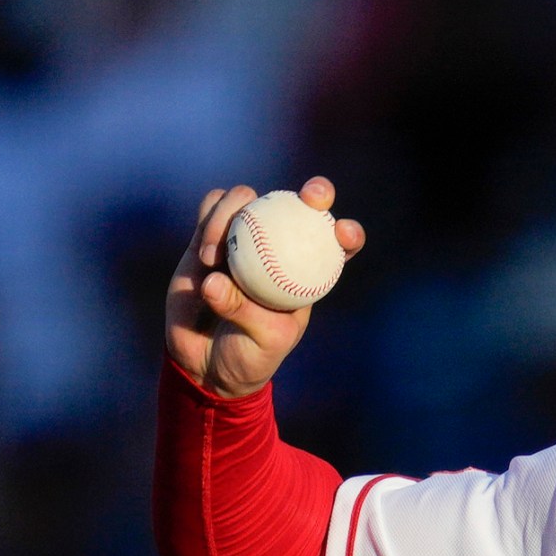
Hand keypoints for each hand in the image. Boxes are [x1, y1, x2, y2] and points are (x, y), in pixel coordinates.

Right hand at [162, 176, 366, 399]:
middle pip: (302, 207)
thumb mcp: (260, 341)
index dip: (349, 233)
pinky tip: (206, 254)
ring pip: (249, 199)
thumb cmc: (248, 355)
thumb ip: (242, 311)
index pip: (336, 247)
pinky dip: (210, 218)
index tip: (343, 233)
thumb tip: (215, 281)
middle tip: (312, 197)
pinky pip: (211, 209)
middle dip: (317, 192)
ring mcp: (243, 238)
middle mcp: (279, 248)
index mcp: (307, 274)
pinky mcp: (209, 236)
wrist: (206, 363)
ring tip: (215, 258)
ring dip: (235, 212)